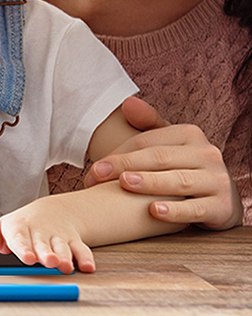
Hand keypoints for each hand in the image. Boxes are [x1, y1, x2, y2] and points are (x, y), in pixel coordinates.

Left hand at [0, 199, 94, 273]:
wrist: (50, 212)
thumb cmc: (21, 226)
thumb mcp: (0, 229)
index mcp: (20, 227)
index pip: (20, 238)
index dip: (24, 248)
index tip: (27, 258)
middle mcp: (40, 232)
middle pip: (43, 244)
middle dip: (46, 254)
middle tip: (49, 262)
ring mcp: (58, 236)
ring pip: (63, 247)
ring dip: (66, 257)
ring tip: (65, 267)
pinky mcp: (74, 241)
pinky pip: (82, 249)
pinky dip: (86, 258)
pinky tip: (87, 267)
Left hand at [84, 97, 242, 229]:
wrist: (222, 199)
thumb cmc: (185, 168)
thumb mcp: (170, 144)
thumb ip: (148, 124)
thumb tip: (127, 103)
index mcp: (190, 134)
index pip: (147, 141)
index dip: (118, 154)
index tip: (93, 170)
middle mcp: (207, 154)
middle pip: (159, 158)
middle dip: (125, 166)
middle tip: (96, 176)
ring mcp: (217, 180)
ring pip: (178, 181)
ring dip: (149, 183)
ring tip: (125, 184)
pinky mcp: (222, 207)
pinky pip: (196, 209)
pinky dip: (175, 211)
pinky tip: (154, 211)